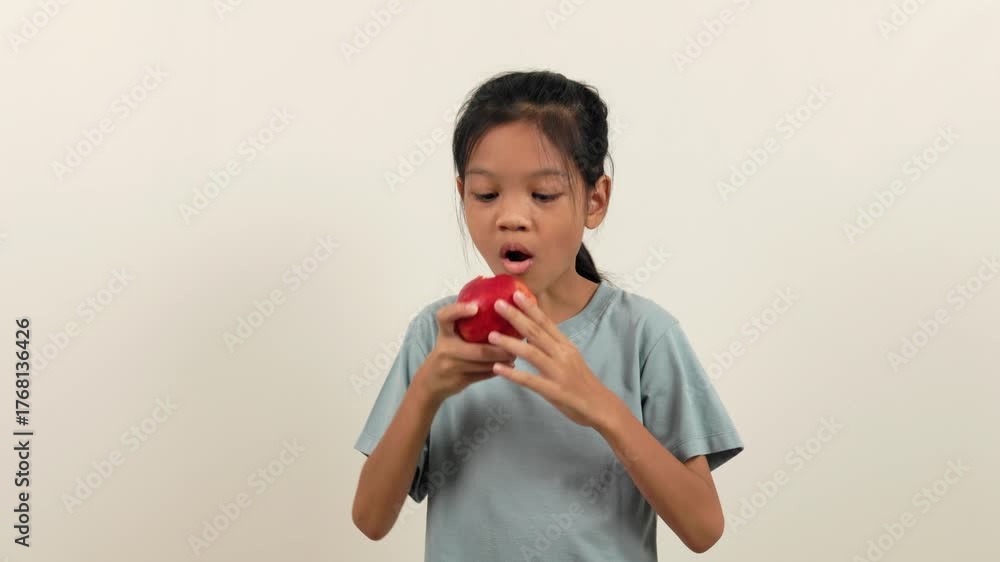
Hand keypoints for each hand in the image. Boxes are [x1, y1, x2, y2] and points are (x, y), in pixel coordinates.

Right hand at [415, 301, 517, 403]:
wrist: (431, 381)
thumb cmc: (447, 350)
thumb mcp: (450, 334)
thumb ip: (465, 320)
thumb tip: (492, 295)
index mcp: (444, 332)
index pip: (445, 317)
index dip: (459, 311)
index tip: (475, 307)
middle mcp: (446, 349)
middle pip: (477, 350)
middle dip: (499, 348)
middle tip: (516, 342)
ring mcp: (452, 366)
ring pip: (483, 365)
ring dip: (502, 359)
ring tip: (516, 353)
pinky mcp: (459, 380)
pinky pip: (483, 375)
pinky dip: (498, 370)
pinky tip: (509, 365)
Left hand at [487, 291, 616, 428]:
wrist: (600, 406)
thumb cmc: (582, 382)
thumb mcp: (570, 358)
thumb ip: (552, 346)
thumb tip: (530, 335)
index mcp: (566, 345)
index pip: (546, 322)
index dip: (530, 308)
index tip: (516, 294)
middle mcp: (562, 355)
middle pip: (536, 332)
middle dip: (516, 317)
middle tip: (498, 304)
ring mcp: (558, 372)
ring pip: (531, 353)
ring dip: (510, 343)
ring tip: (491, 336)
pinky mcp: (554, 391)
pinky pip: (530, 381)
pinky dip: (512, 374)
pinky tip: (497, 368)